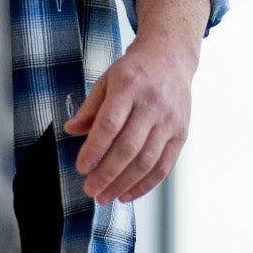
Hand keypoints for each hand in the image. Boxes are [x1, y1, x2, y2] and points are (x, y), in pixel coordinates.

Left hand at [64, 0, 208, 203]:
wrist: (171, 56)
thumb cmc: (136, 69)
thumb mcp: (107, 79)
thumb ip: (90, 107)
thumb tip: (71, 130)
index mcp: (130, 85)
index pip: (110, 123)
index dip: (95, 149)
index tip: (81, 167)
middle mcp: (152, 103)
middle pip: (129, 146)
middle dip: (107, 173)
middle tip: (91, 189)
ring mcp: (170, 119)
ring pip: (147, 160)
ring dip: (124, 183)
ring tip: (106, 196)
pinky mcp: (181, 132)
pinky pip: (164, 165)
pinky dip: (146, 184)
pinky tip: (128, 193)